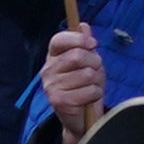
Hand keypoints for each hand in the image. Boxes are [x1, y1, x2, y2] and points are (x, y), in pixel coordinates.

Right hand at [39, 25, 108, 141]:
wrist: (82, 117)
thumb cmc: (86, 84)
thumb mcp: (89, 61)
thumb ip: (85, 44)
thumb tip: (83, 26)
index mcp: (53, 57)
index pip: (58, 39)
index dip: (77, 39)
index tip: (92, 44)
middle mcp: (48, 70)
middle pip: (78, 55)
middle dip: (95, 62)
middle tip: (94, 72)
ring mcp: (51, 86)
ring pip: (87, 74)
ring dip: (96, 81)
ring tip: (90, 87)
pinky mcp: (58, 101)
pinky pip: (89, 90)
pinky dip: (95, 93)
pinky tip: (88, 98)